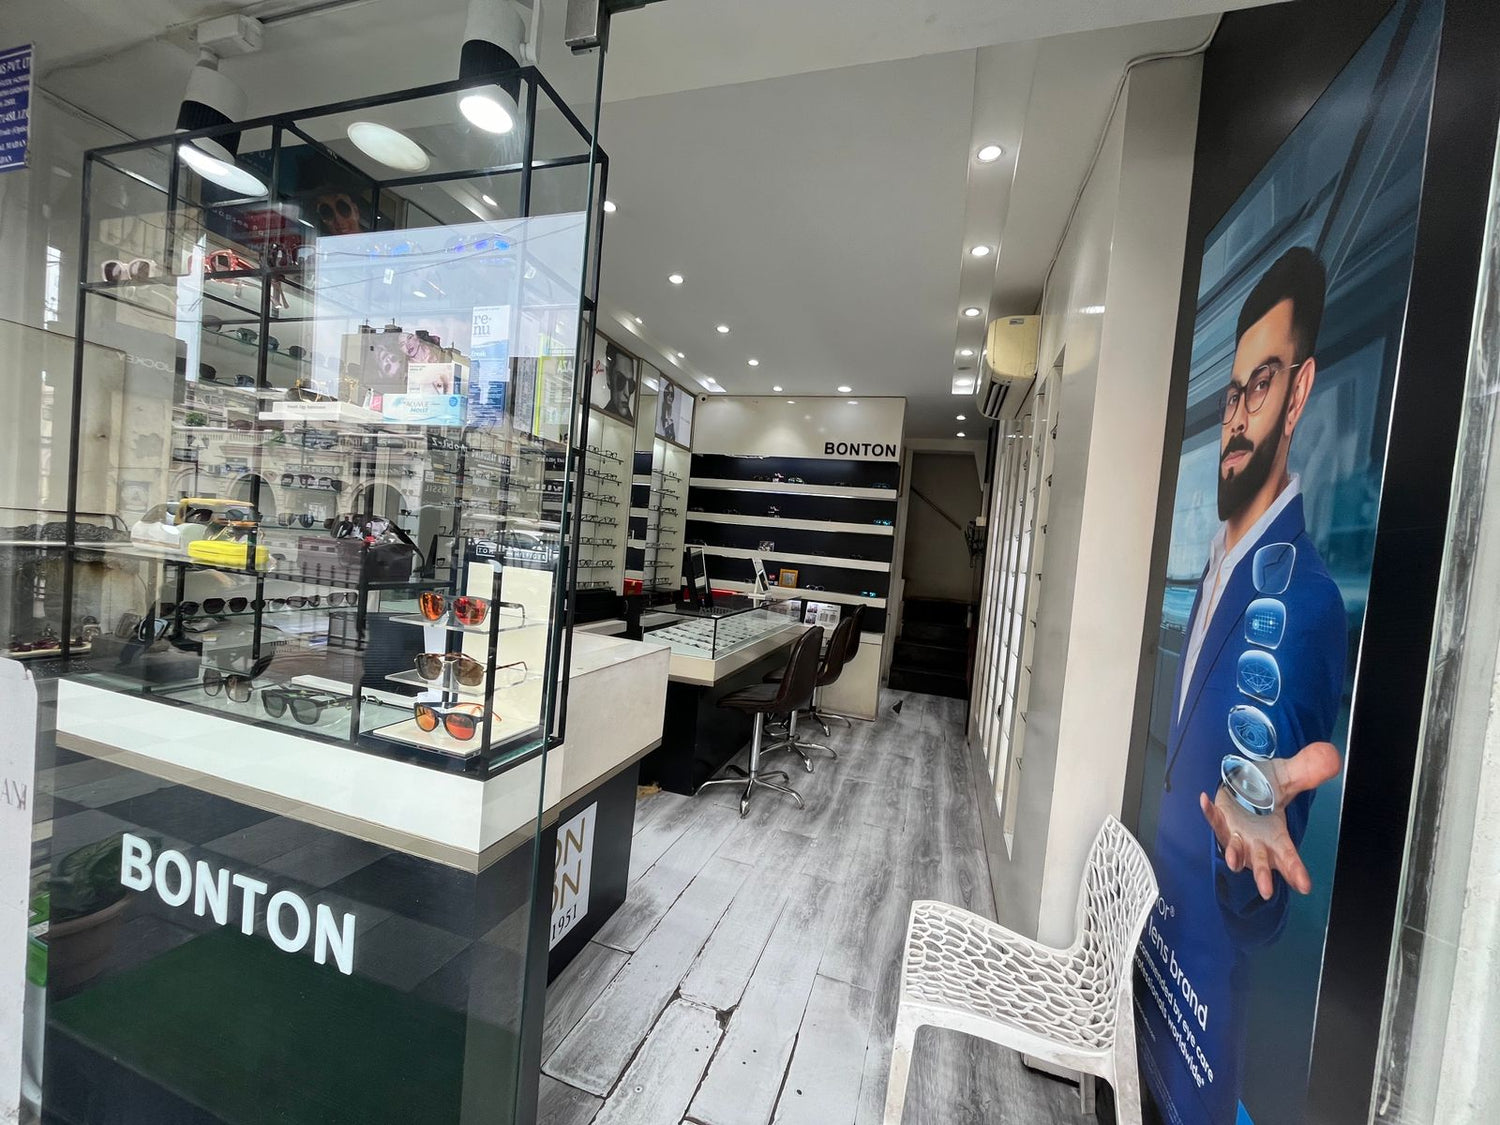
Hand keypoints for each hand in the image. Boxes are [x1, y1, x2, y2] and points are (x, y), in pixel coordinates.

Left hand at [1199, 741, 1339, 900]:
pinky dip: (1209, 811)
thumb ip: (1308, 771)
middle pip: (1262, 861)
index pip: (1289, 856)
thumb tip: (1332, 758)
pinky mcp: (1220, 821)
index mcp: (1277, 836)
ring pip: (1236, 850)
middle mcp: (1256, 841)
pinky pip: (1213, 818)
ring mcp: (1236, 834)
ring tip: (1233, 861)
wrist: (1242, 782)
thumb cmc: (1267, 789)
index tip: (1304, 886)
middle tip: (1266, 890)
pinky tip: (1204, 800)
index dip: (1296, 870)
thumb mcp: (1289, 779)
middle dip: (1263, 874)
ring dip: (1235, 855)